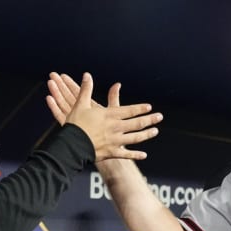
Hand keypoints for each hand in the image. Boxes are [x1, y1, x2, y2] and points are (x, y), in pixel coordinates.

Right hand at [45, 72, 161, 160]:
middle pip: (136, 123)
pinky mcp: (111, 152)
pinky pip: (126, 154)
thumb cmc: (75, 125)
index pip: (129, 111)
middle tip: (159, 117)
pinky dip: (136, 155)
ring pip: (135, 138)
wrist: (71, 145)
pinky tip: (144, 155)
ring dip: (146, 135)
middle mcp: (115, 128)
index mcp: (109, 115)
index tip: (149, 107)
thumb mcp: (80, 104)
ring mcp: (115, 141)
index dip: (140, 108)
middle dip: (149, 120)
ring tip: (155, 132)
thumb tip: (87, 75)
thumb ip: (86, 90)